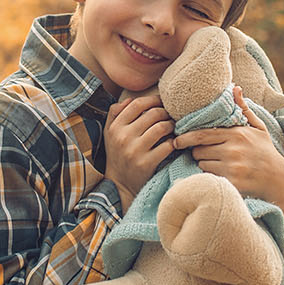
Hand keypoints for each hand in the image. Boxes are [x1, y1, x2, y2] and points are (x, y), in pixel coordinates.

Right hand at [104, 91, 174, 205]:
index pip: (137, 104)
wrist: (120, 185)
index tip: (161, 102)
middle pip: (152, 114)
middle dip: (165, 113)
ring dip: (171, 126)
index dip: (153, 100)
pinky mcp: (146, 164)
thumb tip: (129, 99)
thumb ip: (115, 114)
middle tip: (170, 116)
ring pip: (161, 128)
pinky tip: (173, 143)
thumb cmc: (117, 154)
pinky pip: (167, 146)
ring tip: (173, 128)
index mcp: (115, 128)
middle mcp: (123, 138)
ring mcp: (135, 151)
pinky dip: (173, 142)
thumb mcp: (110, 134)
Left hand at [174, 87, 283, 214]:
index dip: (185, 138)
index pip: (201, 134)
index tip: (177, 140)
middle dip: (197, 152)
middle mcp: (233, 150)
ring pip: (202, 165)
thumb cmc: (265, 150)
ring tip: (216, 164)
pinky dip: (209, 177)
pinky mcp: (232, 183)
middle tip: (205, 153)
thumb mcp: (258, 127)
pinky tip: (218, 175)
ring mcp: (232, 168)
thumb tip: (235, 88)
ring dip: (204, 165)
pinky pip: (209, 178)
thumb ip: (243, 109)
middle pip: (198, 151)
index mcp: (236, 134)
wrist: (278, 178)